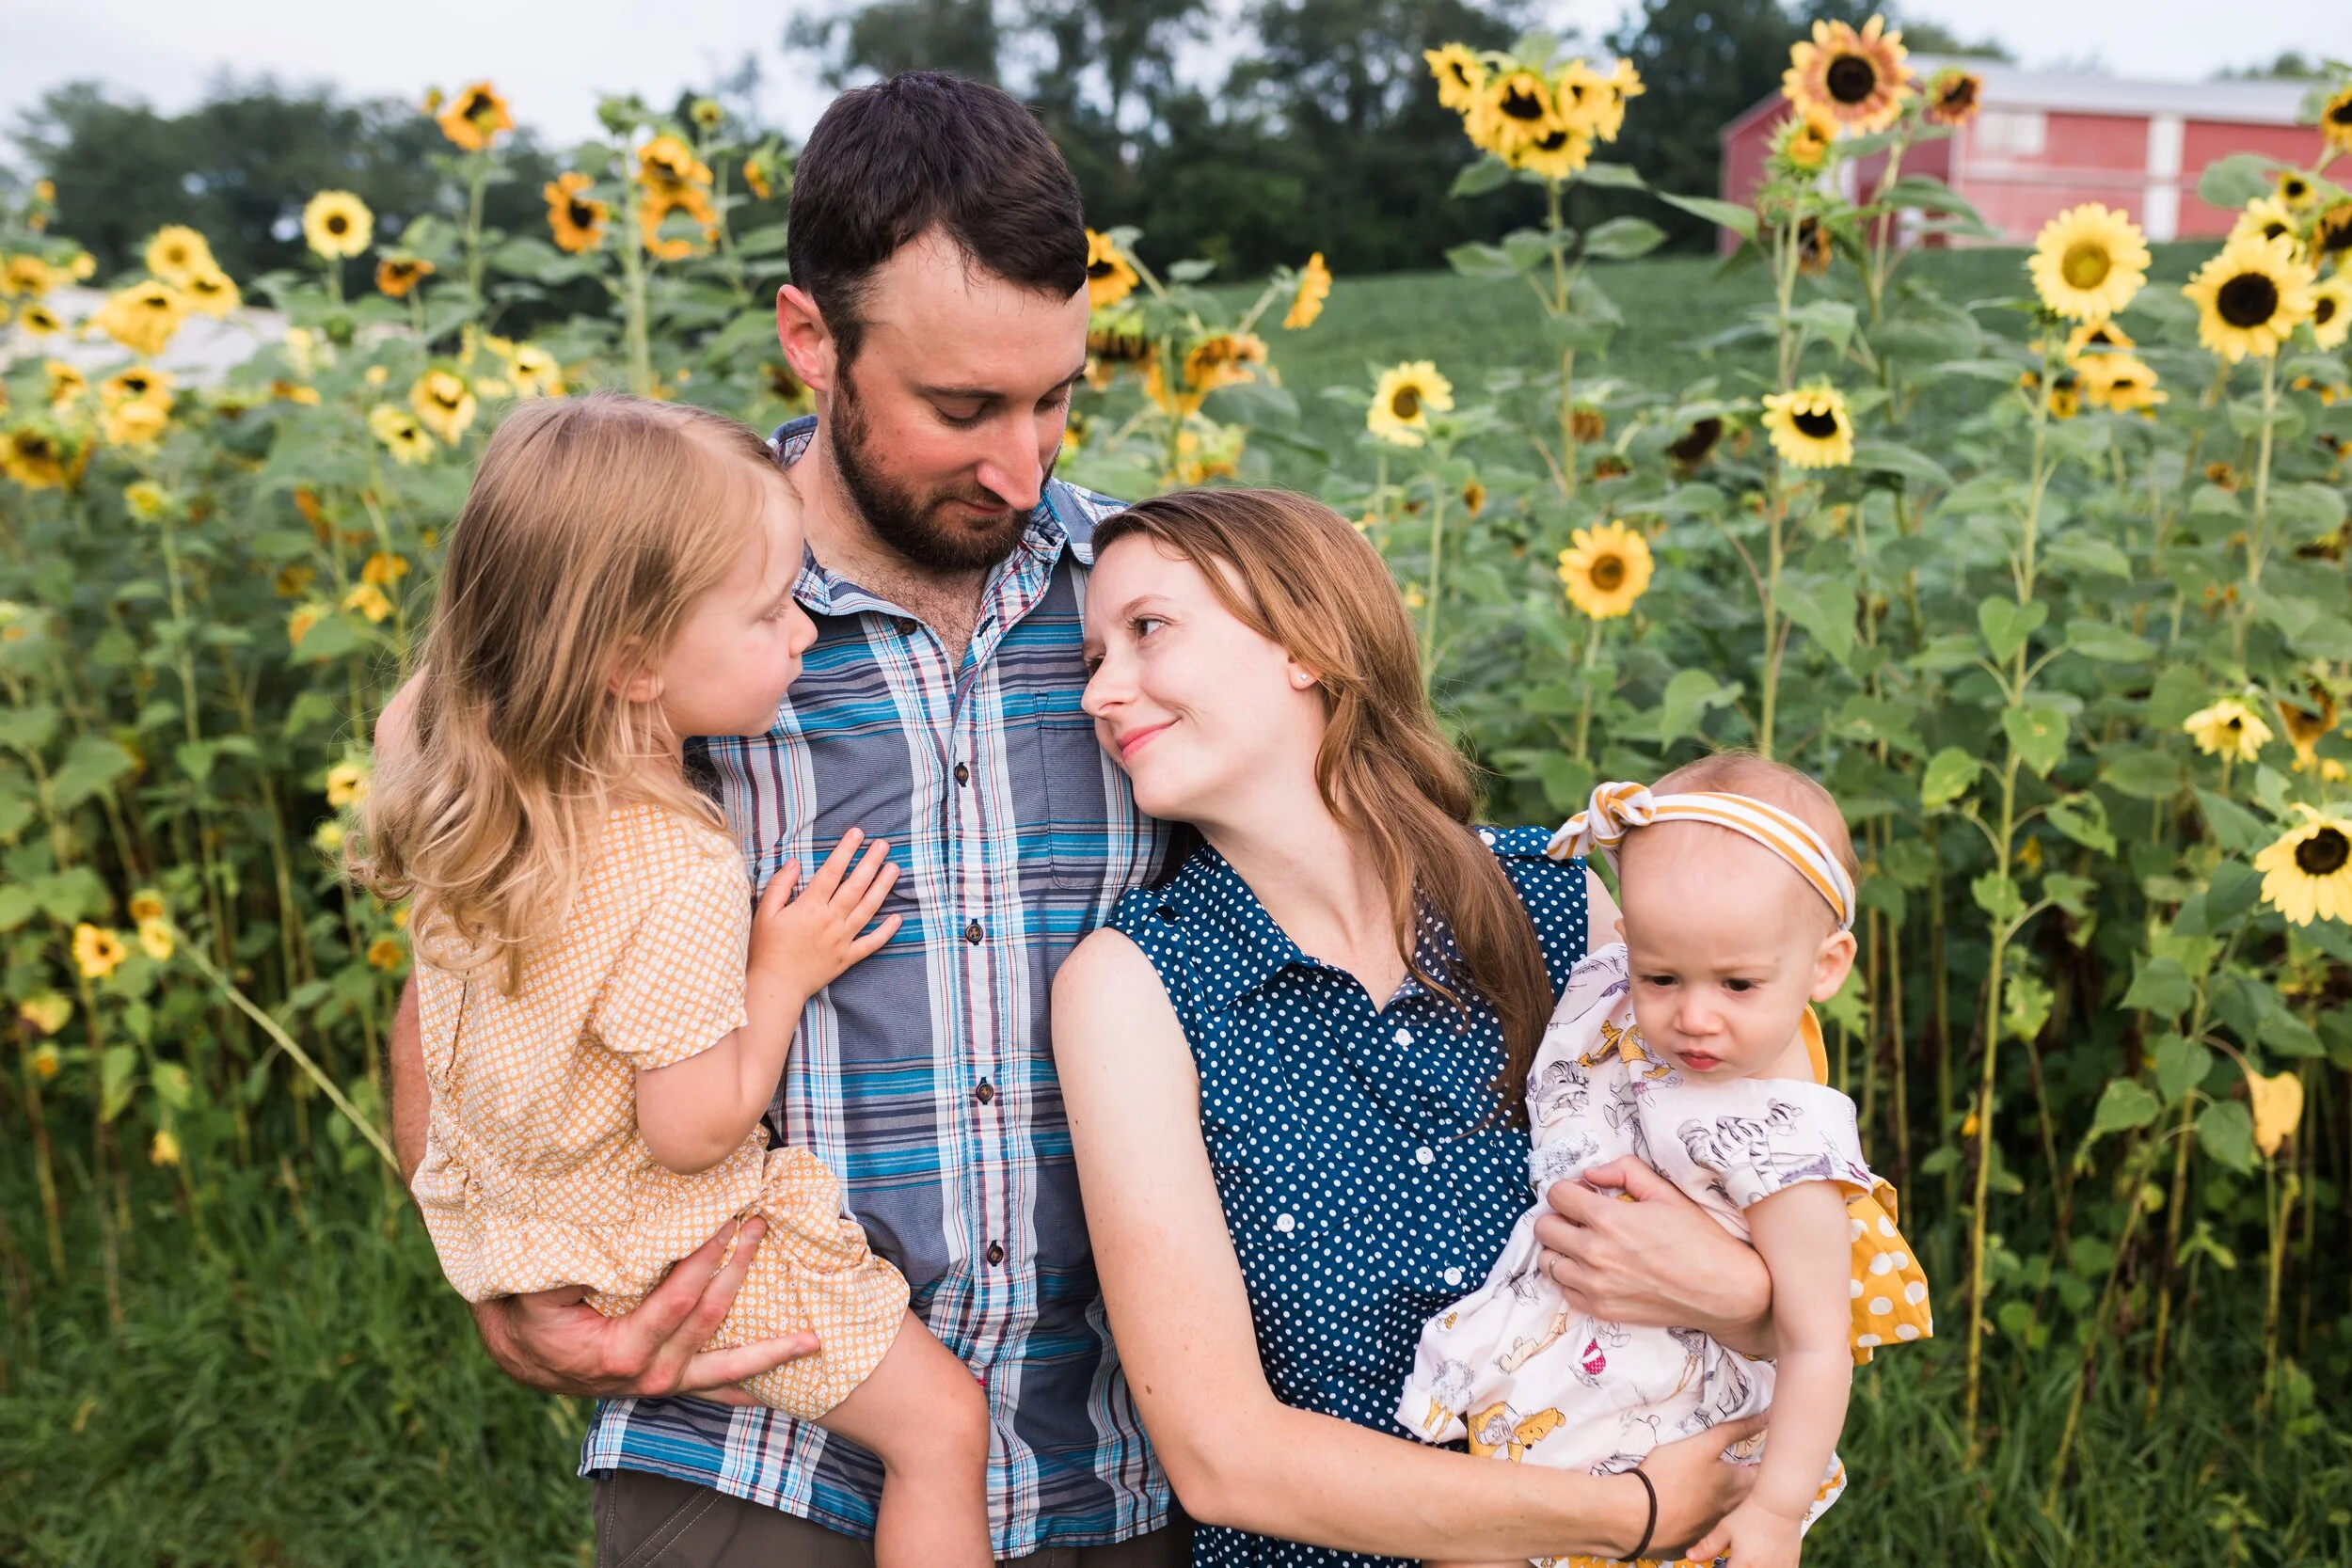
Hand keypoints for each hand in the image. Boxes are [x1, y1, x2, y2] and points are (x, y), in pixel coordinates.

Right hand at [470, 1218, 817, 1400]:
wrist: (520, 1354)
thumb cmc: (528, 1312)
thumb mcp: (539, 1286)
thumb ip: (572, 1264)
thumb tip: (606, 1234)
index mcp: (620, 1351)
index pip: (680, 1299)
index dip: (707, 1258)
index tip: (730, 1218)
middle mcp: (647, 1375)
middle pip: (710, 1320)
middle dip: (739, 1270)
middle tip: (761, 1228)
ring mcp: (659, 1384)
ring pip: (724, 1369)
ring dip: (770, 1350)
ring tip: (813, 1340)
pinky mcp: (665, 1384)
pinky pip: (712, 1388)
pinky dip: (746, 1385)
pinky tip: (780, 1383)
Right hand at [749, 829, 900, 1002]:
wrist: (775, 985)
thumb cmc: (766, 949)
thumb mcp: (764, 913)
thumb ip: (780, 886)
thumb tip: (795, 862)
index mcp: (810, 907)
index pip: (832, 872)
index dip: (845, 850)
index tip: (857, 834)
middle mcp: (831, 920)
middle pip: (856, 886)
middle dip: (871, 863)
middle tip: (883, 845)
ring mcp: (842, 939)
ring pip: (868, 909)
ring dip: (883, 888)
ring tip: (894, 869)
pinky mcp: (847, 958)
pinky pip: (871, 943)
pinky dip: (886, 931)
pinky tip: (898, 918)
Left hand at [1536, 1157, 1774, 1353]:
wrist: (1724, 1291)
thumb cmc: (1699, 1238)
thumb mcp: (1666, 1192)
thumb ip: (1624, 1171)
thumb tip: (1592, 1174)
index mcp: (1608, 1220)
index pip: (1556, 1195)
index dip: (1569, 1190)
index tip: (1584, 1195)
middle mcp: (1594, 1255)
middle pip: (1544, 1228)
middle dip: (1560, 1217)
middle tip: (1581, 1219)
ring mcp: (1595, 1287)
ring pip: (1547, 1262)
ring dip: (1560, 1249)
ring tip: (1584, 1245)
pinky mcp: (1602, 1311)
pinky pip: (1564, 1291)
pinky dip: (1572, 1279)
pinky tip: (1594, 1270)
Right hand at [1636, 1414, 1765, 1558]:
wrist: (1638, 1516)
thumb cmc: (1671, 1474)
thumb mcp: (1703, 1444)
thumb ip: (1734, 1430)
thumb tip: (1765, 1418)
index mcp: (1735, 1487)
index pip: (1761, 1475)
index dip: (1760, 1464)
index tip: (1755, 1456)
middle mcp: (1729, 1512)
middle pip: (1745, 1497)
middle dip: (1743, 1483)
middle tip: (1735, 1469)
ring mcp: (1709, 1529)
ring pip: (1724, 1513)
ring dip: (1721, 1501)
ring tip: (1708, 1487)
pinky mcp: (1689, 1540)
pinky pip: (1701, 1527)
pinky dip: (1698, 1517)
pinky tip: (1685, 1508)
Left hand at [1687, 1496, 1801, 1567]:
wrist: (1780, 1503)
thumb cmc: (1751, 1514)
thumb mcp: (1725, 1528)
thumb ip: (1708, 1546)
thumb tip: (1690, 1556)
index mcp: (1743, 1565)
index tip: (1719, 1565)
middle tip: (1734, 1562)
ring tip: (1748, 1560)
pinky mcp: (1791, 1565)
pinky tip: (1765, 1561)